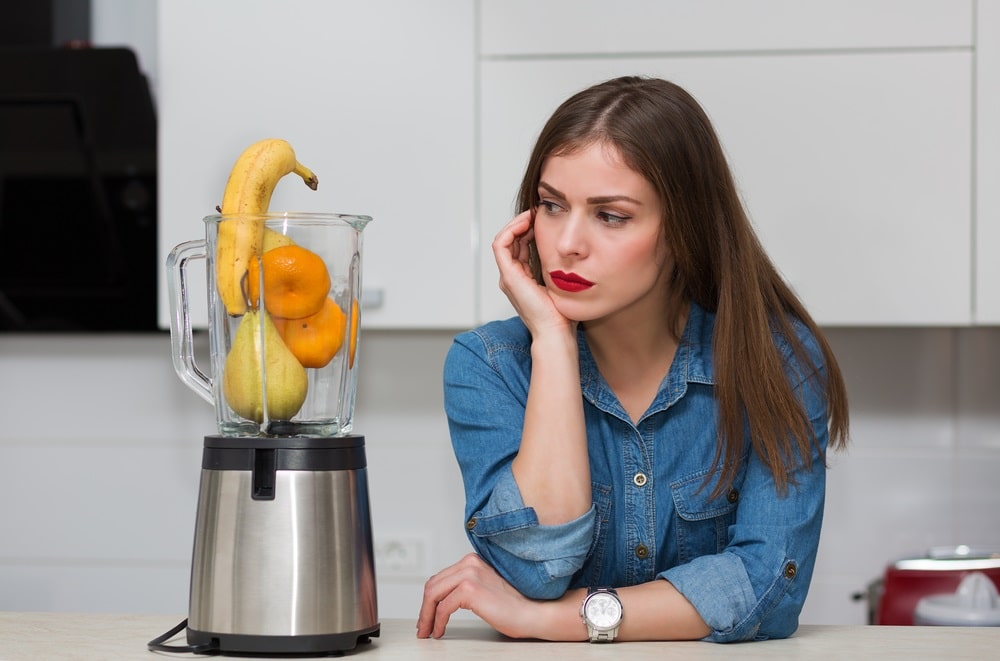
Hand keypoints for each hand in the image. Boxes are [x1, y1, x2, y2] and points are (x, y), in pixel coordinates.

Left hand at [417, 554, 540, 639]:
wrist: (533, 612)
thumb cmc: (513, 605)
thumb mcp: (484, 588)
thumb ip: (465, 587)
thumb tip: (442, 601)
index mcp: (472, 560)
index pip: (441, 578)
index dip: (430, 599)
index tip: (427, 615)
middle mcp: (469, 563)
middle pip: (433, 585)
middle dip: (424, 608)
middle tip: (423, 627)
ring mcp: (469, 574)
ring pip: (433, 594)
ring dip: (426, 616)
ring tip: (427, 631)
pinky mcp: (470, 589)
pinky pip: (443, 607)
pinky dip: (437, 622)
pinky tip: (440, 631)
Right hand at [492, 211, 572, 335]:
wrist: (556, 332)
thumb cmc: (562, 314)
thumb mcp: (561, 284)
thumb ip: (560, 269)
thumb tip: (573, 254)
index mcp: (522, 279)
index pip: (519, 247)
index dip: (529, 230)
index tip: (544, 221)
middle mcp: (511, 277)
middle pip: (511, 241)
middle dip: (523, 224)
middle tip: (538, 213)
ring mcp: (507, 277)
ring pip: (504, 240)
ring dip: (516, 224)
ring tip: (532, 215)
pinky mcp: (508, 276)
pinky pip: (501, 245)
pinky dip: (511, 230)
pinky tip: (527, 223)